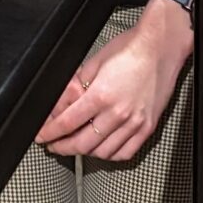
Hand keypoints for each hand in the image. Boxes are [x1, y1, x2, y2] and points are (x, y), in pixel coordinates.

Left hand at [37, 1, 190, 161]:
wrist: (160, 47)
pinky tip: (101, 148)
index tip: (41, 137)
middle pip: (83, 143)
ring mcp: (135, 123)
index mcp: (101, 95)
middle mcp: (118, 114)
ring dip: (85, 152)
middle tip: (53, 145)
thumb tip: (57, 106)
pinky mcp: (148, 128)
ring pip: (103, 152)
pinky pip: (126, 153)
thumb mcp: (93, 63)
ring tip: (75, 145)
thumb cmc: (128, 50)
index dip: (50, 133)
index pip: (67, 123)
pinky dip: (110, 155)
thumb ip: (74, 87)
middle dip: (63, 147)